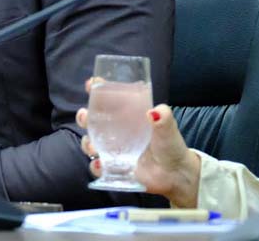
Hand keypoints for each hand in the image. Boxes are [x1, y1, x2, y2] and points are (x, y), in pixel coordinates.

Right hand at [76, 80, 200, 207]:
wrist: (174, 174)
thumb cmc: (170, 145)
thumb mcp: (168, 129)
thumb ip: (164, 119)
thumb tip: (154, 112)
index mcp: (128, 116)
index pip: (108, 99)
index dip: (97, 90)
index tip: (90, 84)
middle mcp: (116, 130)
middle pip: (92, 120)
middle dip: (83, 117)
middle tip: (84, 116)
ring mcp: (113, 149)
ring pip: (91, 143)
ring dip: (87, 143)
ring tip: (93, 147)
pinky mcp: (114, 167)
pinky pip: (99, 166)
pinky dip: (96, 166)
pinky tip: (101, 165)